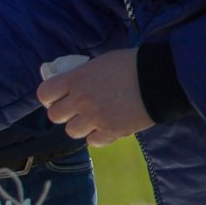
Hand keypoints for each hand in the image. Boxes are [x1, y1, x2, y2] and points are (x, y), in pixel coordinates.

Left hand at [36, 48, 152, 146]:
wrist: (161, 77)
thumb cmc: (132, 64)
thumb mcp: (100, 63)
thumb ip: (81, 77)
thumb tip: (68, 87)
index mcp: (76, 79)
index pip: (44, 94)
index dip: (49, 97)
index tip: (56, 98)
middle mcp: (81, 100)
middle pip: (55, 116)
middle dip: (64, 113)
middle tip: (75, 109)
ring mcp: (95, 117)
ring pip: (72, 131)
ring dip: (81, 126)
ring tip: (94, 118)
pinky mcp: (110, 131)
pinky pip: (92, 141)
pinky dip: (98, 136)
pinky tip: (107, 126)